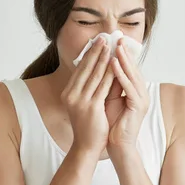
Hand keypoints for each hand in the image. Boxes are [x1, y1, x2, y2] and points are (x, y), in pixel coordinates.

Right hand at [61, 37, 114, 156]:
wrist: (86, 147)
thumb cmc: (87, 126)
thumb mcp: (82, 104)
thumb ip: (87, 89)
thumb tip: (96, 70)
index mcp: (68, 93)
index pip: (80, 69)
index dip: (89, 54)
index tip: (97, 42)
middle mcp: (71, 95)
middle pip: (86, 68)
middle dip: (96, 51)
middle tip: (104, 37)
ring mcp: (80, 101)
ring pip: (95, 75)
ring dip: (104, 58)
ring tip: (111, 46)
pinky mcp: (91, 107)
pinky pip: (103, 86)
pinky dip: (111, 73)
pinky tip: (116, 64)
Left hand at [105, 40, 149, 158]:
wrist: (117, 144)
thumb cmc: (112, 122)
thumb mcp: (110, 97)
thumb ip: (109, 83)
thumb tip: (101, 65)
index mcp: (136, 90)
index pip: (129, 68)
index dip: (122, 54)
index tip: (113, 40)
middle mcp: (141, 92)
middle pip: (133, 68)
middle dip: (125, 53)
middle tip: (117, 37)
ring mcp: (142, 99)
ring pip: (133, 75)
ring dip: (124, 60)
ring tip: (116, 46)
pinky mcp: (138, 106)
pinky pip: (129, 87)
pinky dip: (121, 74)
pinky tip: (113, 64)